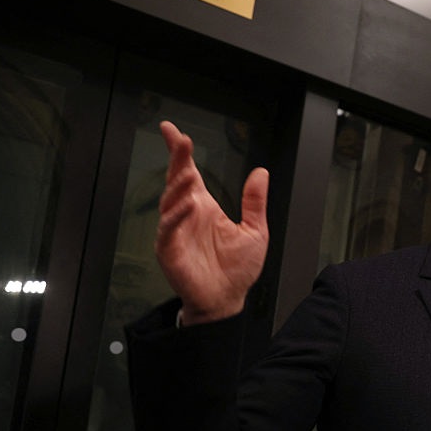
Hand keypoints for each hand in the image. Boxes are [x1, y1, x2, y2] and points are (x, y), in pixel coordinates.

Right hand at [156, 121, 269, 323]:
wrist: (227, 300)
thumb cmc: (237, 269)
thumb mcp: (255, 231)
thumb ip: (255, 202)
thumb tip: (261, 173)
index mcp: (204, 207)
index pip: (189, 173)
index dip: (180, 152)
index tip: (172, 131)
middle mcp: (187, 215)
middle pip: (177, 181)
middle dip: (177, 159)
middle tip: (180, 140)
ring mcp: (176, 231)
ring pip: (171, 202)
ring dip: (178, 186)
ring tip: (187, 171)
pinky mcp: (170, 250)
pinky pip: (169, 230)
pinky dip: (176, 216)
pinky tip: (187, 204)